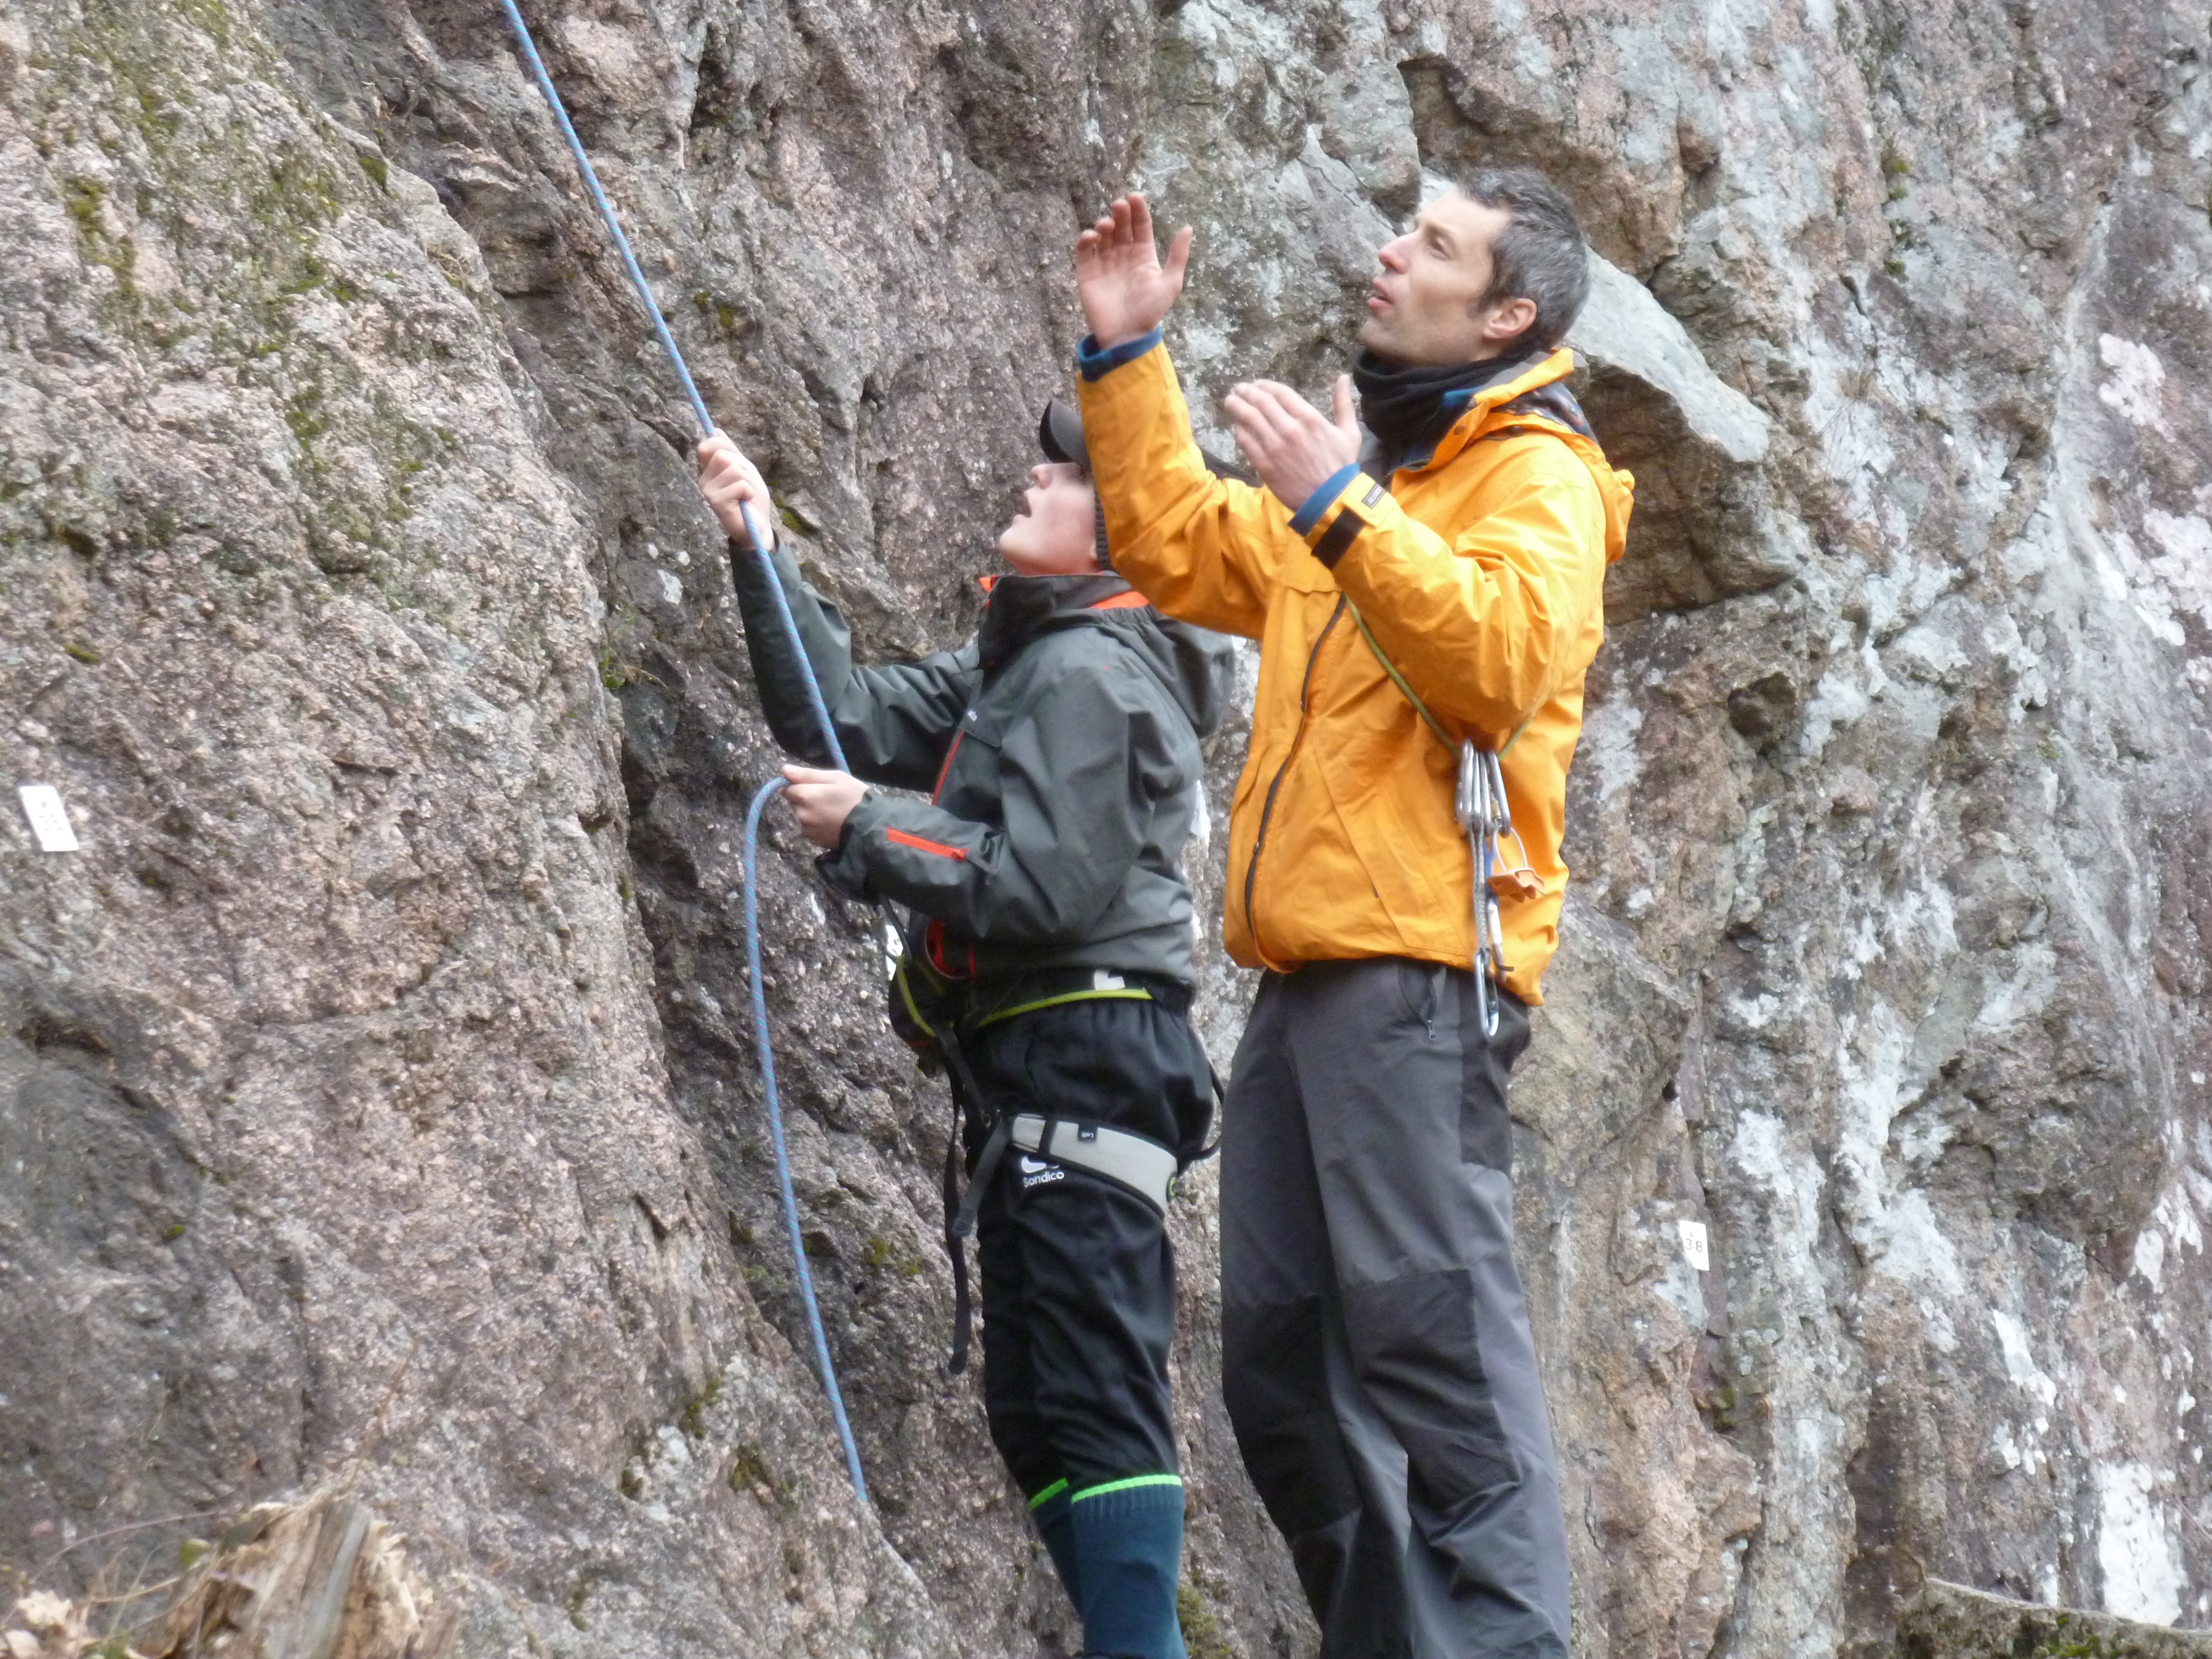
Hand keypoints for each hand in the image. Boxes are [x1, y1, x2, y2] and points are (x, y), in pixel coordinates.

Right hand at [698, 432, 774, 548]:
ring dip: (747, 480)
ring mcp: (707, 491)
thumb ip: (731, 451)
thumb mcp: (744, 469)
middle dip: (742, 467)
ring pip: (733, 468)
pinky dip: (748, 492)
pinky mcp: (715, 502)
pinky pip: (739, 484)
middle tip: (744, 484)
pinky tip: (744, 502)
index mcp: (708, 471)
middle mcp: (703, 480)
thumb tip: (716, 430)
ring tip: (744, 494)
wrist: (757, 526)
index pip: (709, 445)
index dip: (724, 446)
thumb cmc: (750, 498)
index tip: (737, 460)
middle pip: (723, 455)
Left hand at [781, 765, 864, 847]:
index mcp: (805, 796)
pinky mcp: (814, 841)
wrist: (870, 826)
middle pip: (795, 803)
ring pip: (803, 817)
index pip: (788, 788)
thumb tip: (784, 770)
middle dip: (806, 800)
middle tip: (828, 798)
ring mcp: (807, 830)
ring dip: (811, 813)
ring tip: (832, 812)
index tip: (816, 787)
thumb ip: (807, 774)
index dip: (800, 785)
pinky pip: (810, 829)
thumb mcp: (835, 778)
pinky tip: (832, 823)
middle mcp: (801, 814)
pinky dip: (817, 826)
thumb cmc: (854, 797)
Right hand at [1074, 194, 1193, 349]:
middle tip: (1119, 206)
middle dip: (1120, 213)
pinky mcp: (1087, 272)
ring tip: (1107, 225)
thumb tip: (1188, 227)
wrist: (1126, 335)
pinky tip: (1092, 236)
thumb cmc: (1150, 311)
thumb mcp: (1170, 284)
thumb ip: (1178, 256)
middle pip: (1121, 226)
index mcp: (1144, 255)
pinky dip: (1086, 239)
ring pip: (1103, 235)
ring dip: (1104, 224)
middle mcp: (1124, 256)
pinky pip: (1084, 250)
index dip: (1138, 211)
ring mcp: (1105, 263)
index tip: (1135, 198)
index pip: (1141, 226)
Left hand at [1224, 375, 1360, 510]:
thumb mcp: (1350, 432)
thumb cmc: (1341, 467)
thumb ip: (1343, 403)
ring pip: (1250, 419)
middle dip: (1247, 392)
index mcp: (1310, 418)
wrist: (1331, 501)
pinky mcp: (1265, 465)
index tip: (1257, 384)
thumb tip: (1343, 377)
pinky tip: (1236, 426)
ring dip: (1237, 406)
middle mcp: (1290, 429)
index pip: (1280, 393)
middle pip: (1262, 402)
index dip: (1265, 385)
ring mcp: (1275, 448)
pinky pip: (1246, 443)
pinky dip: (1239, 431)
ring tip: (1230, 401)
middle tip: (1238, 389)